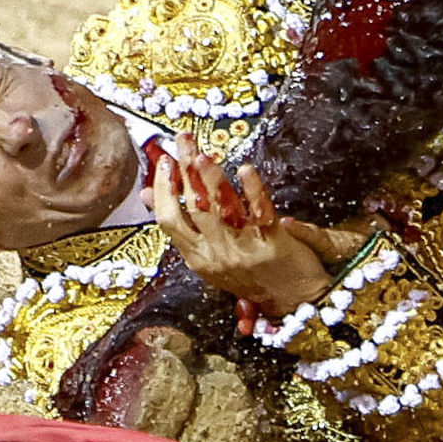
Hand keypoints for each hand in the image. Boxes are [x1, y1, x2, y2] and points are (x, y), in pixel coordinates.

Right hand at [151, 134, 333, 317]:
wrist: (294, 301)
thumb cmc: (251, 276)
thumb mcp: (208, 257)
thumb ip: (184, 228)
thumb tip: (148, 195)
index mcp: (198, 258)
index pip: (168, 220)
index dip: (163, 189)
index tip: (164, 162)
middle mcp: (216, 254)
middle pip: (192, 207)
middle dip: (184, 170)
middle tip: (183, 140)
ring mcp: (243, 250)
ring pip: (220, 209)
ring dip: (210, 178)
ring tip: (202, 154)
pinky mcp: (272, 244)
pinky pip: (259, 212)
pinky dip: (252, 189)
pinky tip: (245, 169)